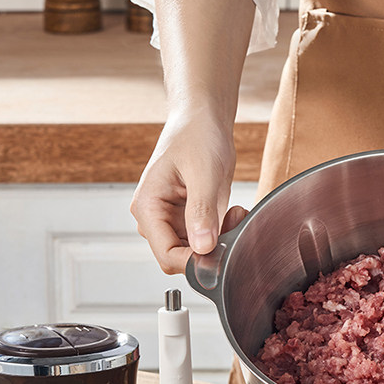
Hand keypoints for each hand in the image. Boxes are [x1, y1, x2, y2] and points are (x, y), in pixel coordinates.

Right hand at [130, 110, 247, 273]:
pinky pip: (207, 241)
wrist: (204, 120)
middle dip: (211, 250)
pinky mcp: (192, 219)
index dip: (194, 262)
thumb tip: (202, 247)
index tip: (222, 254)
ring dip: (220, 242)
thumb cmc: (196, 136)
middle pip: (181, 258)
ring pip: (197, 252)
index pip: (166, 255)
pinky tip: (234, 213)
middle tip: (233, 224)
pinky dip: (224, 234)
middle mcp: (156, 218)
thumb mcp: (203, 173)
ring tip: (235, 213)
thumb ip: (201, 211)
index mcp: (147, 208)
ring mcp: (174, 220)